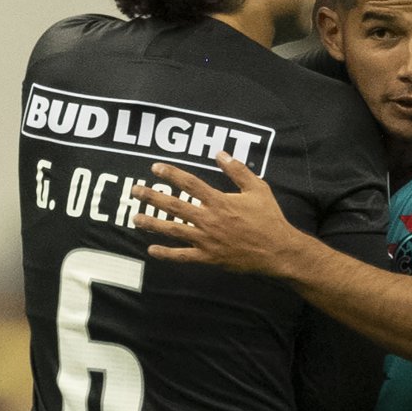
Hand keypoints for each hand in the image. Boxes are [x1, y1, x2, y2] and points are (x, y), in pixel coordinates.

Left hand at [130, 155, 297, 273]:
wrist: (277, 251)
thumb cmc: (269, 218)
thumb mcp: (258, 188)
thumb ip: (237, 170)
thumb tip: (219, 153)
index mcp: (219, 201)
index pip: (189, 184)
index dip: (171, 174)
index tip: (155, 167)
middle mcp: (209, 219)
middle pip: (174, 205)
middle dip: (152, 197)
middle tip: (134, 191)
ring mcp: (207, 240)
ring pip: (173, 230)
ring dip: (152, 223)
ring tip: (135, 218)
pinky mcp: (209, 257)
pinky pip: (183, 256)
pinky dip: (166, 254)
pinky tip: (151, 249)